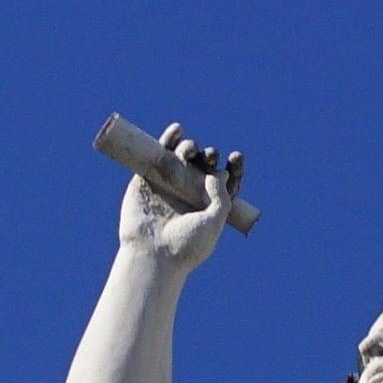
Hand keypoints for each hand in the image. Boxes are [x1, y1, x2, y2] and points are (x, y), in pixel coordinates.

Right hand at [118, 128, 242, 273]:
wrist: (152, 254)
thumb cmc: (187, 244)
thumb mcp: (214, 221)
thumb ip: (221, 196)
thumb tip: (218, 173)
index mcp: (208, 205)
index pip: (224, 180)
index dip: (233, 166)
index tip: (236, 157)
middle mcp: (188, 193)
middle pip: (202, 165)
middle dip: (209, 156)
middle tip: (209, 156)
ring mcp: (166, 185)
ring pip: (181, 157)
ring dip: (189, 146)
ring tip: (191, 148)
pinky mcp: (146, 181)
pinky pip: (156, 155)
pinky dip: (166, 139)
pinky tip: (177, 129)